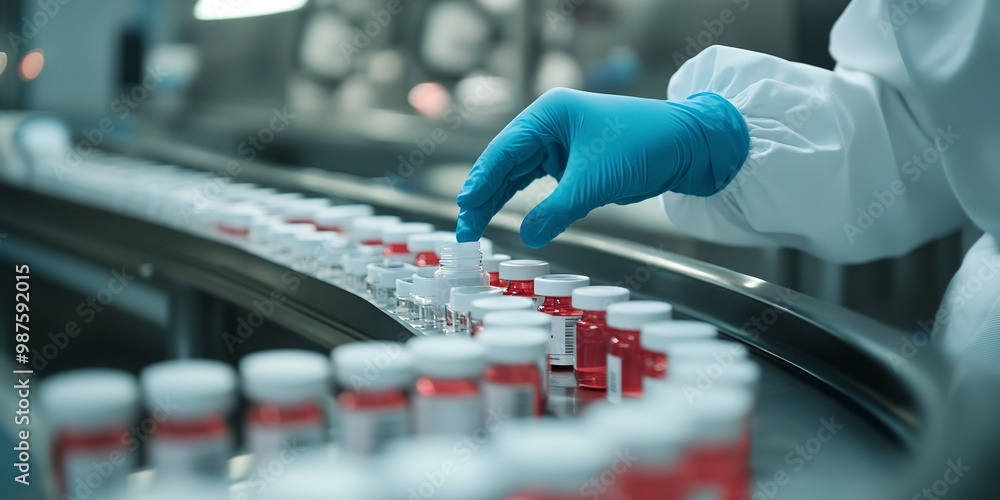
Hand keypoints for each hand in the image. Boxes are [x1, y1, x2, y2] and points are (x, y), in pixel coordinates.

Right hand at [456, 88, 748, 247]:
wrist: (689, 146)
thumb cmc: (645, 145)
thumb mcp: (594, 183)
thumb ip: (556, 211)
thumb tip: (528, 236)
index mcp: (549, 114)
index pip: (504, 150)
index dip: (481, 182)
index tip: (465, 209)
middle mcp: (550, 124)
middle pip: (505, 162)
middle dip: (484, 194)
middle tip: (466, 227)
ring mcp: (561, 142)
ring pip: (518, 173)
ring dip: (499, 199)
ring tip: (477, 225)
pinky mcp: (572, 161)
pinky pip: (539, 181)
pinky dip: (524, 200)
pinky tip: (506, 215)